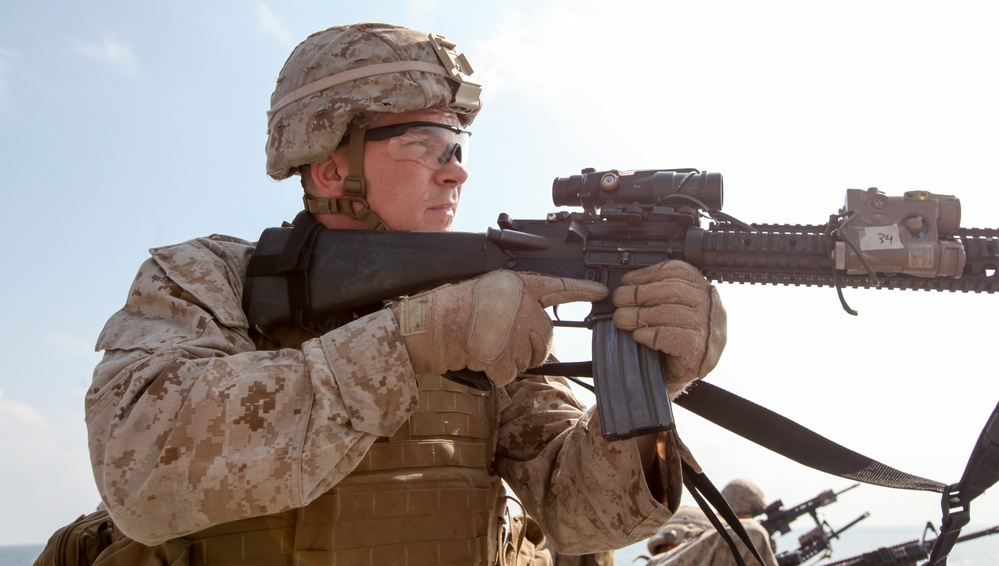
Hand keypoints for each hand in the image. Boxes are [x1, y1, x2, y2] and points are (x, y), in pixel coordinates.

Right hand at [393, 271, 607, 386]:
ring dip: (511, 360)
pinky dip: (496, 374)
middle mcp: (521, 305)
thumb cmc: (453, 310)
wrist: (428, 326)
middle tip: (501, 342)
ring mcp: (514, 331)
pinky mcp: (504, 355)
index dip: (582, 291)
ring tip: (485, 346)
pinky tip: (479, 359)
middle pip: (545, 337)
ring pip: (530, 358)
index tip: (603, 292)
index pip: (558, 287)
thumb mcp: (490, 293)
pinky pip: (510, 374)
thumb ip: (517, 302)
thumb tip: (537, 322)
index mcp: (517, 286)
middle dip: (529, 347)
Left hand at [612, 260, 726, 395]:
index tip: (626, 282)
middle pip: (671, 290)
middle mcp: (710, 306)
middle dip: (638, 294)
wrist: (679, 375)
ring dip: (638, 315)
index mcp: (703, 289)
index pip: (676, 271)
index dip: (647, 274)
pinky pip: (669, 336)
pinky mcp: (700, 351)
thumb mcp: (667, 307)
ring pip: (668, 312)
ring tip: (621, 319)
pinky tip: (638, 336)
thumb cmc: (670, 338)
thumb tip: (625, 285)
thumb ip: (655, 292)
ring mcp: (708, 329)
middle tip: (618, 301)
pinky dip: (649, 334)